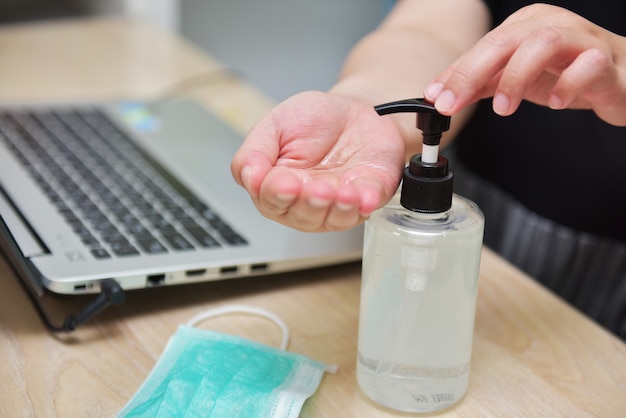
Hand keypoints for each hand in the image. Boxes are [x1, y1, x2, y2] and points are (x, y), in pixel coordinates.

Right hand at [231, 91, 405, 231]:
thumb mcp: (275, 125)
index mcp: (278, 186)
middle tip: (316, 189)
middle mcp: (307, 202)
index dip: (277, 194)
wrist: (357, 109)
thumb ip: (254, 152)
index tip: (284, 184)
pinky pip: (367, 207)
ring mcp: (338, 204)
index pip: (271, 200)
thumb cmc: (313, 120)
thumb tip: (248, 177)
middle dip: (309, 204)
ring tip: (342, 193)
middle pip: (302, 216)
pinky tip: (363, 198)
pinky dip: (365, 204)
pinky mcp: (369, 196)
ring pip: (334, 218)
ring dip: (338, 209)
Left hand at [424, 4, 625, 125]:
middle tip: (453, 103)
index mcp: (524, 26)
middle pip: (505, 40)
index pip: (482, 46)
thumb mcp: (514, 77)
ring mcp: (581, 39)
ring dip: (516, 76)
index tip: (435, 99)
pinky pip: (589, 64)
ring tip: (502, 108)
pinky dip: (568, 83)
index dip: (456, 72)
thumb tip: (439, 94)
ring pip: (544, 43)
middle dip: (472, 72)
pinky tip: (555, 103)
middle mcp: (551, 25)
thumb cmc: (565, 72)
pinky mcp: (607, 60)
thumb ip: (479, 84)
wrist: (620, 78)